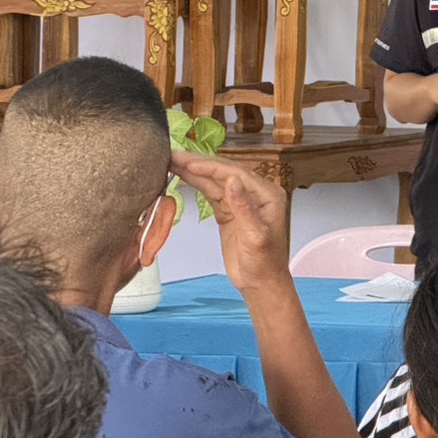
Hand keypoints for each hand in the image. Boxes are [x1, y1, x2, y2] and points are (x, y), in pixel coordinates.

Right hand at [172, 151, 290, 294]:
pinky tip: (181, 176)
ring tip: (170, 161)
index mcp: (268, 195)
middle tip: (172, 155)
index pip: (235, 174)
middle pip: (224, 173)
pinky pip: (211, 193)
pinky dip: (196, 184)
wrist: (261, 282)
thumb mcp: (255, 237)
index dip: (211, 167)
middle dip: (198, 164)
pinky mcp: (229, 212)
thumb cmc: (264, 263)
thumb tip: (232, 181)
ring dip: (194, 172)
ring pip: (215, 182)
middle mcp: (256, 194)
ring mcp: (241, 202)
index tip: (188, 162)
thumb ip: (243, 208)